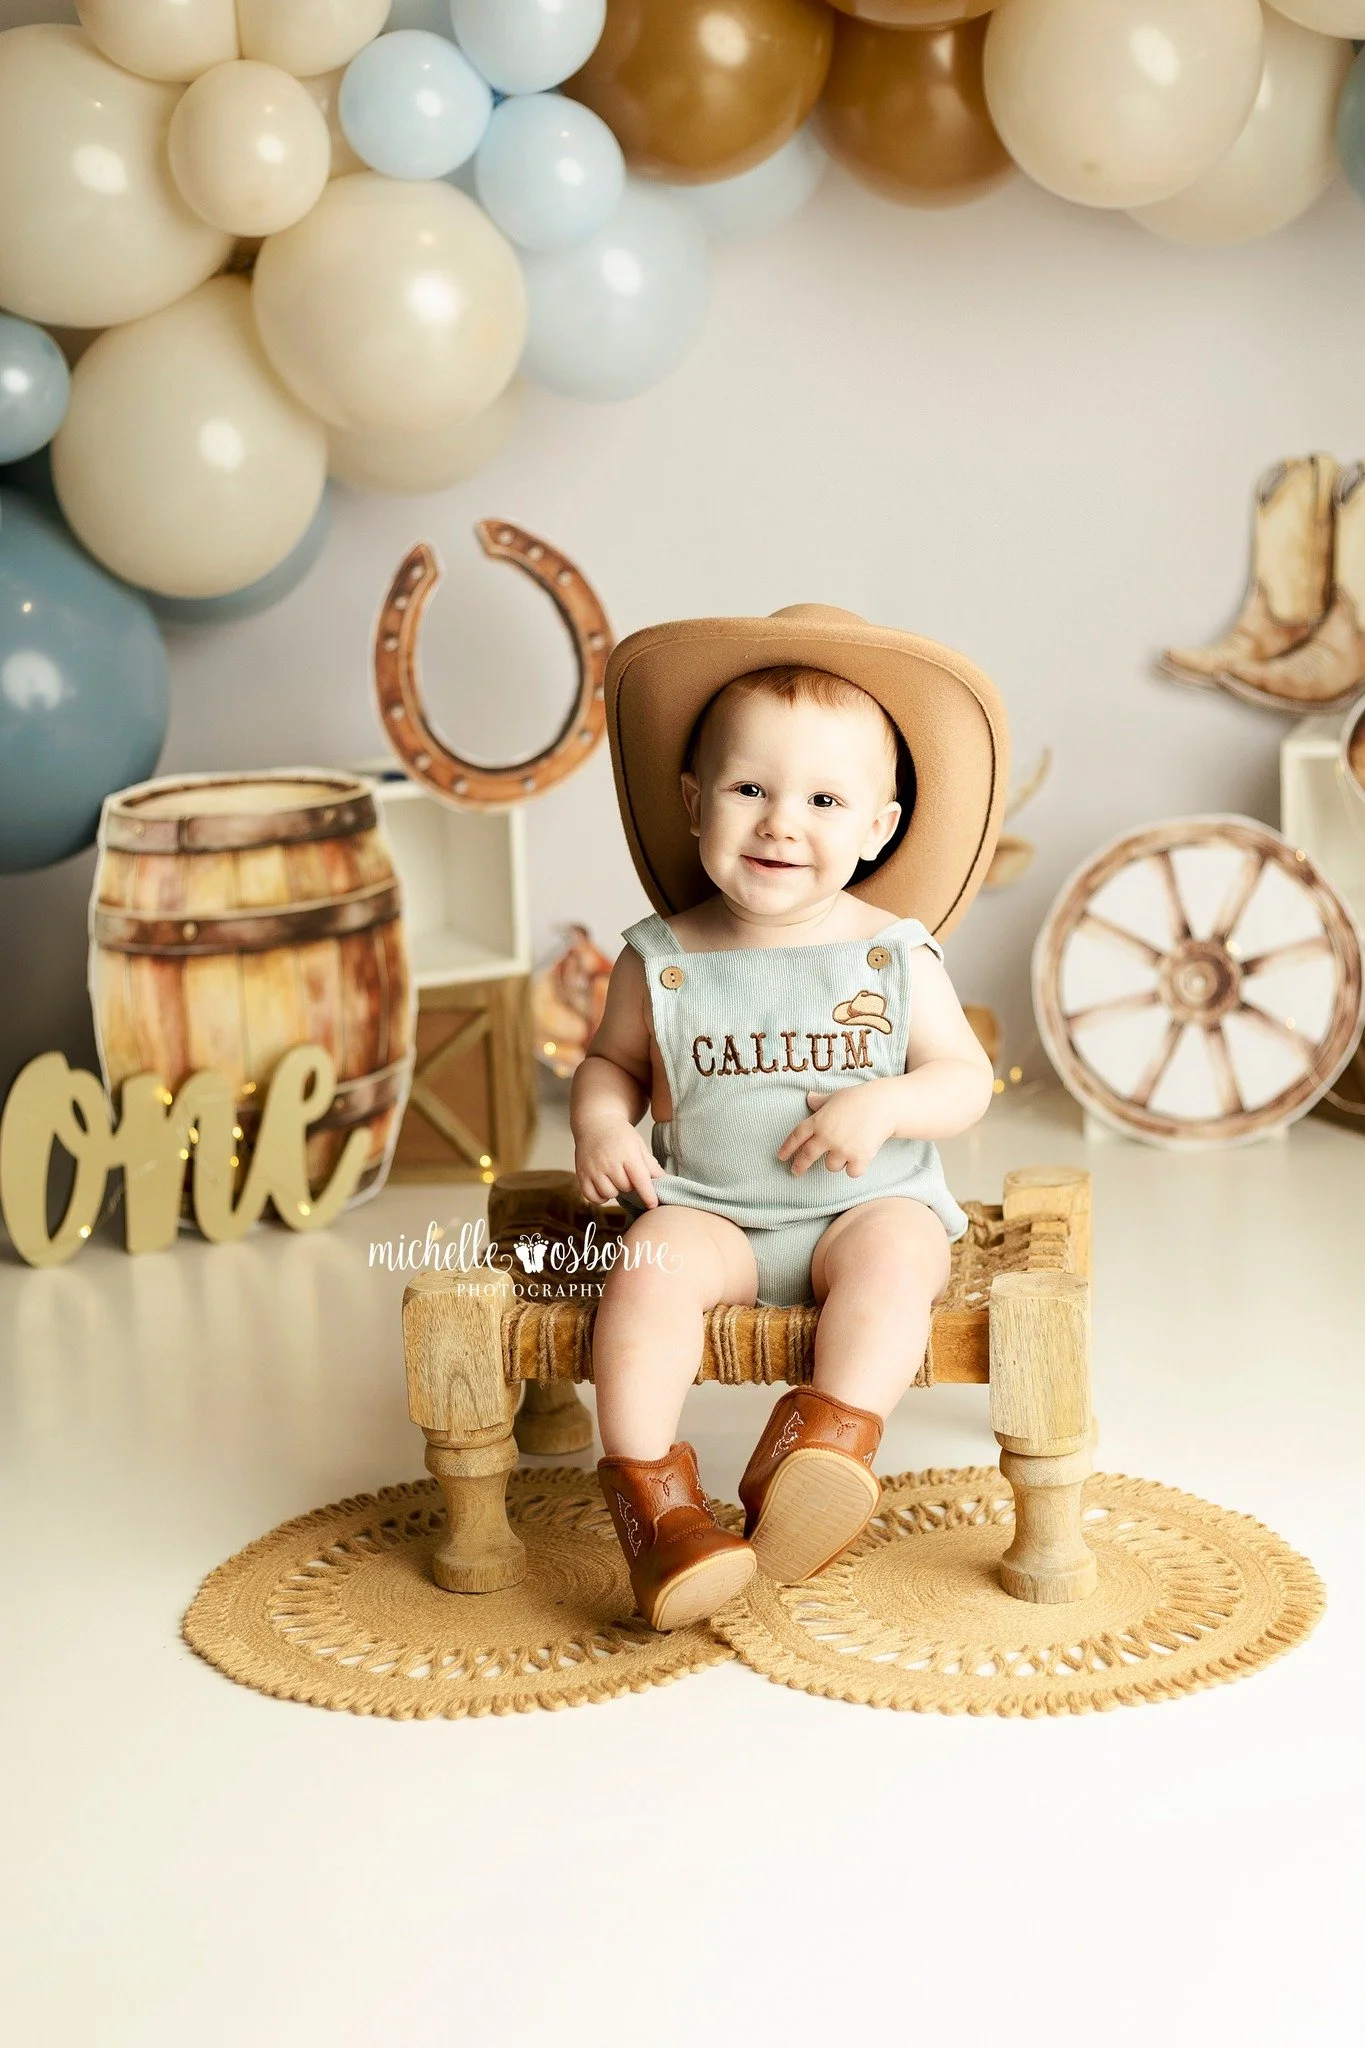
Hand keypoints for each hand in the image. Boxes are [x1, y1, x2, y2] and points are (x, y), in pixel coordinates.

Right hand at [574, 1115, 664, 1207]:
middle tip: (627, 1174)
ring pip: (609, 1194)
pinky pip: (592, 1197)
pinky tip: (604, 1186)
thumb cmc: (620, 1135)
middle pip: (625, 1188)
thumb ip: (651, 1166)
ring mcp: (593, 1169)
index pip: (640, 1180)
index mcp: (627, 1154)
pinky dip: (600, 1196)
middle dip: (630, 1185)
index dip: (648, 1195)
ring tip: (615, 1178)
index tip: (653, 1205)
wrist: (595, 1123)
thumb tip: (668, 1182)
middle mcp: (609, 1162)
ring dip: (615, 1190)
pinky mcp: (581, 1174)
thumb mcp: (639, 1145)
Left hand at [777, 1085, 894, 1178]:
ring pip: (831, 1166)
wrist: (885, 1104)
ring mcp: (842, 1148)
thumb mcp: (835, 1097)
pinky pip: (851, 1172)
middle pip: (807, 1156)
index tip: (781, 1157)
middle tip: (796, 1172)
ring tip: (847, 1150)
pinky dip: (854, 1168)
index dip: (787, 1148)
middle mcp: (827, 1136)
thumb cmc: (859, 1098)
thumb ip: (820, 1101)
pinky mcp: (859, 1158)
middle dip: (799, 1166)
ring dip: (836, 1162)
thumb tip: (808, 1097)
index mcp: (818, 1120)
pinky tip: (860, 1159)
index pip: (796, 1136)